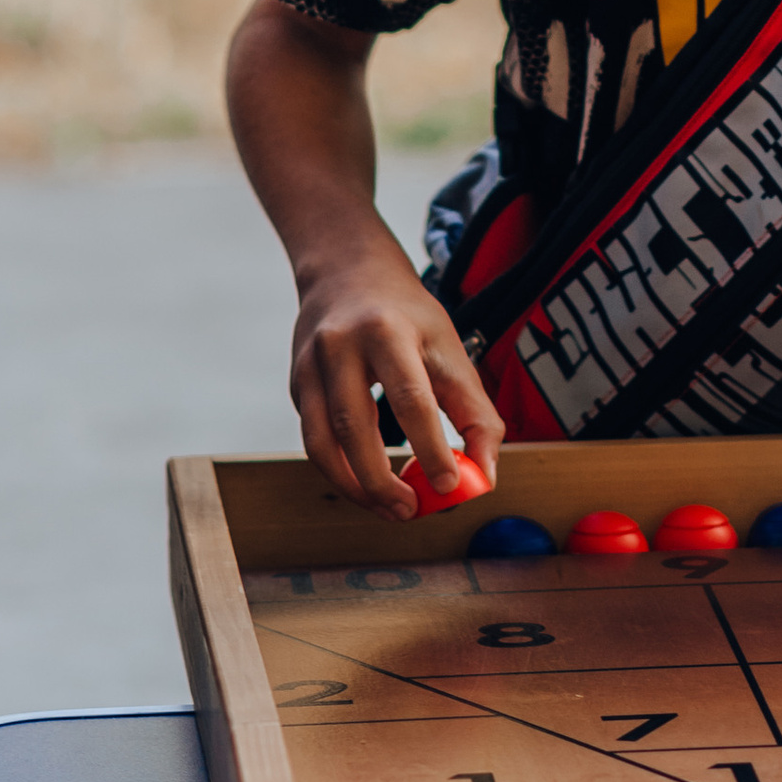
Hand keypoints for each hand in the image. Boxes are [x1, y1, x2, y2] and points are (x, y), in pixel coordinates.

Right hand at [289, 231, 504, 512]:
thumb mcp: (450, 347)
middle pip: (353, 425)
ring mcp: (311, 364)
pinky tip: (365, 482)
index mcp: (389, 330)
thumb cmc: (407, 315)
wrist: (347, 270)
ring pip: (321, 441)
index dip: (430, 447)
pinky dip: (339, 470)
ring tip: (389, 509)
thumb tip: (484, 475)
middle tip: (410, 511)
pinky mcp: (297, 383)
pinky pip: (313, 438)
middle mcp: (341, 345)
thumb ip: (474, 411)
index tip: (450, 486)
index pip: (410, 397)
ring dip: (354, 486)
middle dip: (381, 480)